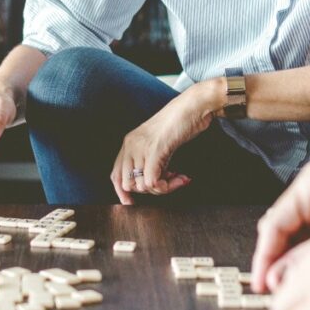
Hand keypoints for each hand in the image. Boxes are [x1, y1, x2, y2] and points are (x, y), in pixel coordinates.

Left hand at [110, 81, 220, 204]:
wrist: (194, 106)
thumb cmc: (181, 122)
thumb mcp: (158, 142)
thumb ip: (150, 158)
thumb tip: (151, 183)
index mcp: (129, 142)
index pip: (115, 175)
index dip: (122, 193)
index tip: (132, 203)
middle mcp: (131, 145)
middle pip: (127, 184)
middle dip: (149, 191)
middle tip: (169, 183)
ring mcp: (141, 148)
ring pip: (141, 186)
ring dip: (163, 189)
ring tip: (179, 178)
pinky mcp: (154, 151)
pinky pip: (152, 182)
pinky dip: (168, 187)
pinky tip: (182, 178)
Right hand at [251, 162, 309, 291]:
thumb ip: (307, 261)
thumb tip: (275, 281)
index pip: (274, 224)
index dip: (265, 259)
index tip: (261, 285)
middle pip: (284, 234)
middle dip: (281, 265)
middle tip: (280, 294)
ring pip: (300, 244)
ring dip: (299, 270)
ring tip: (302, 295)